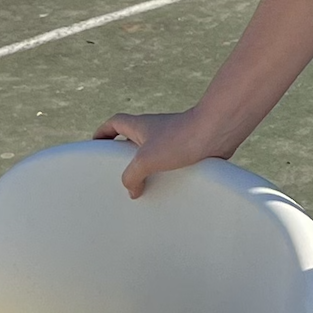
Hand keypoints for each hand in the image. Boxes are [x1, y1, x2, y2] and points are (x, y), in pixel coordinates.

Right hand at [93, 109, 226, 197]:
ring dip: (146, 167)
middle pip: (131, 139)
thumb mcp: (146, 159)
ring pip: (152, 153)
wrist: (216, 132)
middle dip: (123, 156)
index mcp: (139, 126)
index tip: (96, 146)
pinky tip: (166, 189)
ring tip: (142, 187)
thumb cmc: (181, 138)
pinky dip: (164, 173)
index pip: (114, 123)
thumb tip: (131, 189)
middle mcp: (154, 130)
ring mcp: (171, 139)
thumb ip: (131, 175)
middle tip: (118, 174)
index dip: (103, 133)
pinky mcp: (186, 149)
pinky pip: (170, 163)